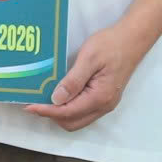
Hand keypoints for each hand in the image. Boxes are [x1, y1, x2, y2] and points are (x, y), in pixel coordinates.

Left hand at [25, 20, 151, 131]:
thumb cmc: (111, 45)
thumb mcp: (89, 58)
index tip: (29, 106)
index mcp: (100, 97)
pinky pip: (83, 111)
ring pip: (78, 119)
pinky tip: (60, 96)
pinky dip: (69, 108)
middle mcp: (104, 105)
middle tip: (34, 103)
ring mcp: (106, 104)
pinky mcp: (105, 98)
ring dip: (60, 113)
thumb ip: (73, 80)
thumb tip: (56, 99)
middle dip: (52, 116)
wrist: (132, 39)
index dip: (47, 111)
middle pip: (72, 122)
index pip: (67, 112)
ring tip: (43, 100)